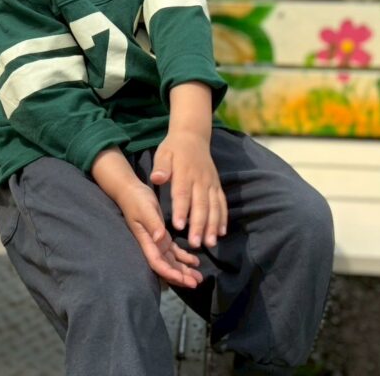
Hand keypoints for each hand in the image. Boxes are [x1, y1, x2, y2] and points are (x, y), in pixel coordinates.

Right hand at [114, 180, 203, 288]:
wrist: (130, 191)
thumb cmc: (136, 199)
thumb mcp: (145, 209)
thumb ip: (153, 224)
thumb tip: (160, 239)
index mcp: (146, 242)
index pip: (158, 263)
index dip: (171, 274)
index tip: (186, 280)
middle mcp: (152, 246)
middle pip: (166, 267)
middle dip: (181, 277)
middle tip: (197, 283)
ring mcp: (157, 242)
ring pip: (172, 261)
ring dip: (184, 270)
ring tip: (199, 277)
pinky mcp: (161, 236)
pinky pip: (174, 252)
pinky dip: (184, 258)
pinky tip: (195, 261)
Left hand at [150, 129, 227, 249]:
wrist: (193, 136)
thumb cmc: (174, 148)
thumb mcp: (163, 153)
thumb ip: (161, 167)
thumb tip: (157, 178)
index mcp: (185, 173)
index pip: (182, 194)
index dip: (181, 210)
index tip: (178, 227)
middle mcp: (200, 180)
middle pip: (200, 205)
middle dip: (198, 225)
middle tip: (195, 243)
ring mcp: (211, 183)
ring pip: (214, 207)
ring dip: (213, 226)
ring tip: (210, 243)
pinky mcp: (217, 185)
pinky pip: (222, 203)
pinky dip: (223, 218)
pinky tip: (222, 232)